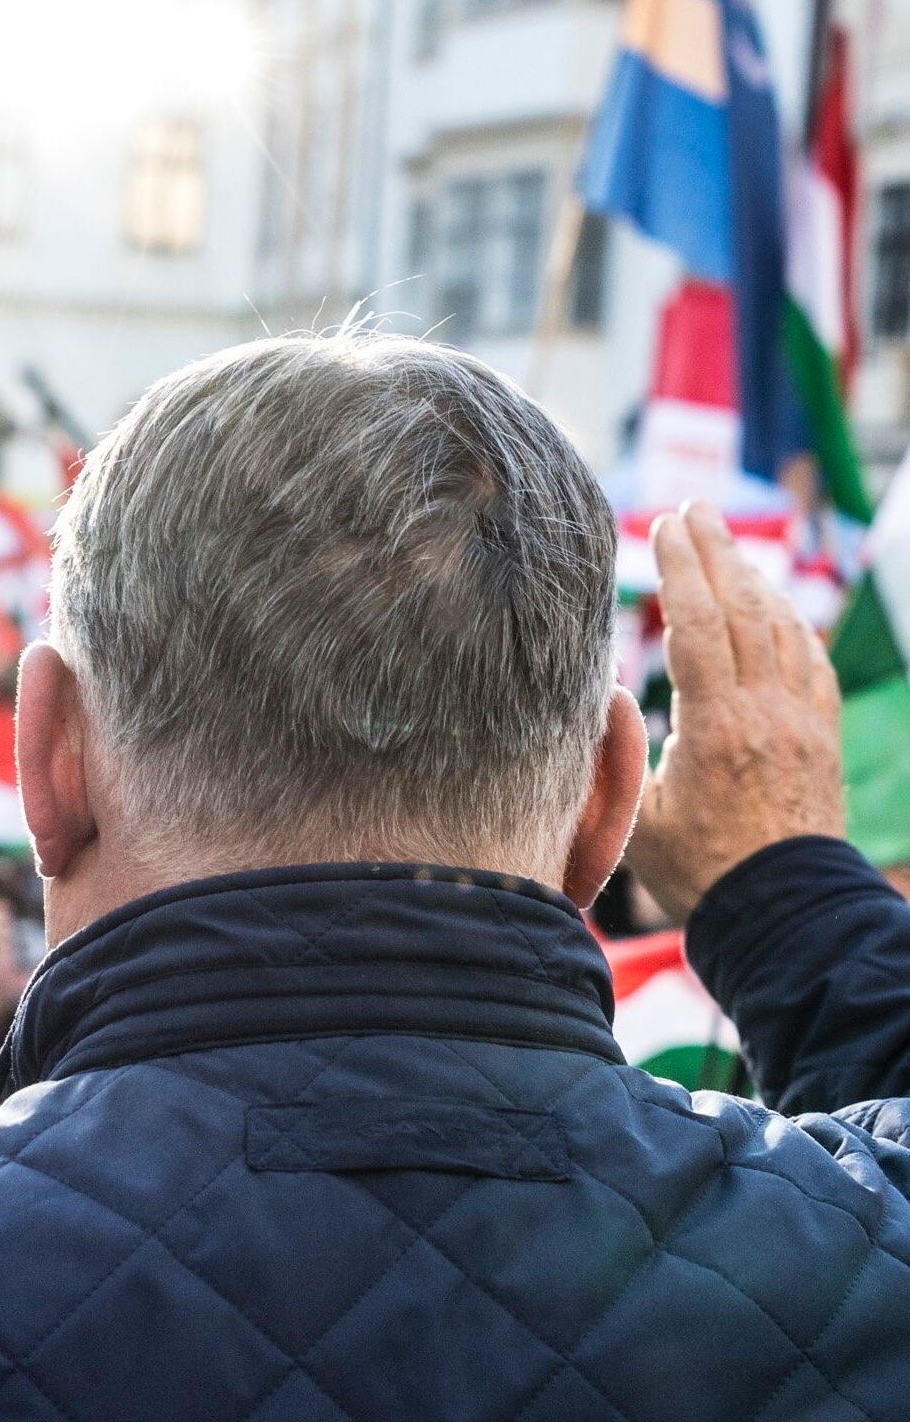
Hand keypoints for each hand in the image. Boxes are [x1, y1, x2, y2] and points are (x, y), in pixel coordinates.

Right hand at [628, 501, 843, 921]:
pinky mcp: (823, 736)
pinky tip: (780, 608)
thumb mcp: (637, 821)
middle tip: (695, 508)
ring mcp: (802, 721)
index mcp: (717, 727)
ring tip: (728, 545)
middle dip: (717, 552)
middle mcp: (766, 711)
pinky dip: (794, 623)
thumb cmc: (703, 875)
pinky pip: (813, 661)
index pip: (700, 625)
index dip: (682, 569)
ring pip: (782, 628)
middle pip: (743, 609)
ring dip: (755, 579)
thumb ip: (615, 755)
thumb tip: (598, 697)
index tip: (665, 524)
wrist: (784, 914)